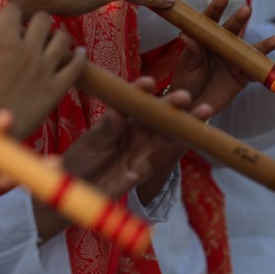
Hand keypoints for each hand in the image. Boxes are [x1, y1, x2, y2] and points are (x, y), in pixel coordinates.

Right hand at [0, 3, 86, 139]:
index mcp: (5, 45)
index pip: (13, 10)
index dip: (11, 13)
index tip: (11, 22)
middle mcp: (27, 53)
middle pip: (43, 18)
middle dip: (38, 22)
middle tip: (34, 33)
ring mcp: (45, 70)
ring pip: (63, 38)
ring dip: (59, 38)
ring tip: (53, 44)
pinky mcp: (57, 88)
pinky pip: (77, 65)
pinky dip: (80, 56)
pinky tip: (78, 53)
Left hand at [32, 78, 202, 240]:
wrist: (73, 189)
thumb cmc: (80, 159)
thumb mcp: (90, 143)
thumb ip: (105, 130)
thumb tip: (117, 113)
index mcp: (121, 118)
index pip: (134, 101)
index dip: (142, 91)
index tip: (149, 84)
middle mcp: (135, 132)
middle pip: (158, 117)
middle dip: (174, 106)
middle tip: (187, 98)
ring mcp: (141, 152)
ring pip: (166, 138)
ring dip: (182, 130)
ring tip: (201, 117)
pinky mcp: (141, 173)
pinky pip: (149, 168)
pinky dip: (144, 169)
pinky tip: (132, 172)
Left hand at [167, 0, 274, 115]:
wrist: (192, 103)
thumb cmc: (185, 80)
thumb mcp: (186, 65)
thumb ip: (190, 51)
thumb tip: (185, 34)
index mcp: (205, 39)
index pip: (210, 20)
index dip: (216, 8)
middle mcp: (222, 45)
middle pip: (232, 29)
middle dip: (240, 19)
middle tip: (246, 9)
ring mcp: (234, 59)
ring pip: (250, 49)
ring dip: (264, 44)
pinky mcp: (243, 75)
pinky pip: (257, 70)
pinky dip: (267, 67)